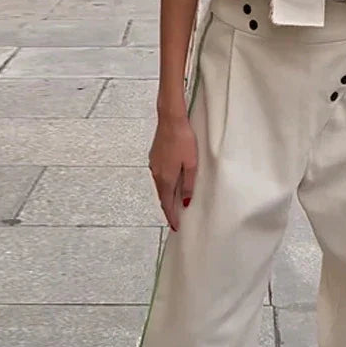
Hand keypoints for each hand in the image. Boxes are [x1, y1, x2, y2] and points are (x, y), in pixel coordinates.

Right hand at [149, 114, 197, 231]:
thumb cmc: (183, 140)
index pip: (167, 204)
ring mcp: (153, 165)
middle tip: (175, 219)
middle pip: (162, 196)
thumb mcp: (191, 164)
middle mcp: (156, 174)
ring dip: (166, 196)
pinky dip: (165, 184)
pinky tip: (171, 183)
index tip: (175, 227)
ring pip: (160, 186)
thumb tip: (186, 201)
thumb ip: (188, 184)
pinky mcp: (154, 157)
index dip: (171, 216)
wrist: (170, 119)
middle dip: (168, 209)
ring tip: (175, 203)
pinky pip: (159, 176)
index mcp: (166, 178)